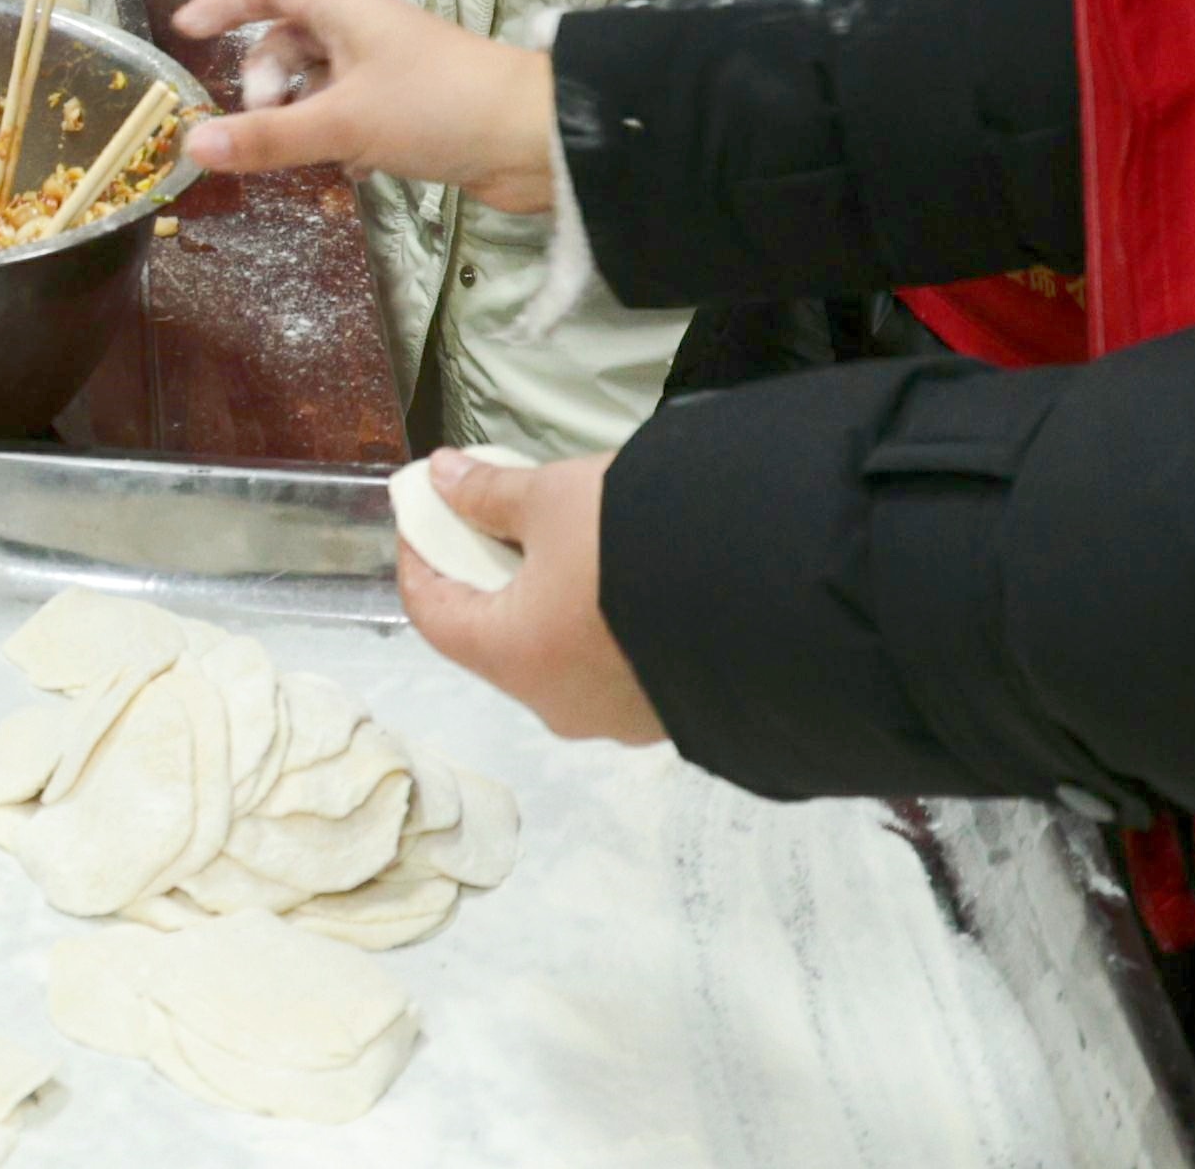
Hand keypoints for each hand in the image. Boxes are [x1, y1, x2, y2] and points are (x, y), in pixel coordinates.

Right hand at [170, 0, 558, 211]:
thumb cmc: (437, 108)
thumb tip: (191, 145)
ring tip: (296, 152)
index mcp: (350, 12)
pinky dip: (336, 136)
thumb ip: (267, 136)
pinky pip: (354, 113)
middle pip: (294, 39)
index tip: (186, 32)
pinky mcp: (415, 110)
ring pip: (323, 82)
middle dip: (265, 78)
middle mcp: (369, 33)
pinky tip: (345, 169)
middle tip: (259, 120)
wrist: (535, 139)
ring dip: (300, 113)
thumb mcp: (342, 123)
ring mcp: (394, 72)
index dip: (228, 2)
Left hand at [400, 449, 663, 745]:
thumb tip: (441, 476)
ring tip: (568, 541)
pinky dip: (598, 624)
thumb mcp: (557, 497)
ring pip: (558, 654)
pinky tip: (622, 577)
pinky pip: (613, 665)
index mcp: (514, 657)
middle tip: (499, 518)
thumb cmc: (638, 543)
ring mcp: (618, 717)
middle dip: (490, 575)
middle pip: (496, 637)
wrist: (775, 594)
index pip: (433, 614)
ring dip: (549, 601)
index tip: (423, 512)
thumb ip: (492, 491)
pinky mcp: (671, 712)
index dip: (419, 557)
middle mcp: (557, 704)